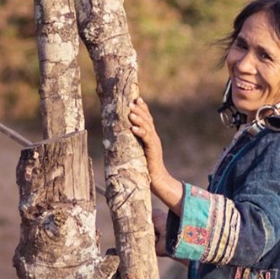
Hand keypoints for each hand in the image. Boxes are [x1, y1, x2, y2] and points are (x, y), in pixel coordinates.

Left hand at [127, 96, 182, 210]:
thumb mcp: (139, 151)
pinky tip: (133, 128)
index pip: (148, 119)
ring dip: (139, 119)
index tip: (137, 98)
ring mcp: (154, 143)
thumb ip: (135, 142)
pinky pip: (147, 139)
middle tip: (131, 102)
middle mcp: (153, 137)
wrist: (157, 179)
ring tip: (131, 112)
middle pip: (148, 120)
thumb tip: (122, 134)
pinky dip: (140, 132)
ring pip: (147, 127)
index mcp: (150, 136)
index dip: (143, 108)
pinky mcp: (153, 150)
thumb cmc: (145, 167)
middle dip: (139, 110)